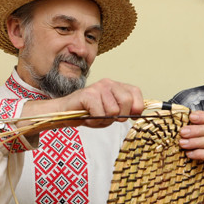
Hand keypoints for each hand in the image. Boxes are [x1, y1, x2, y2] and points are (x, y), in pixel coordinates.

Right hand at [19, 78, 143, 133]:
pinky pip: (100, 113)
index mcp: (116, 86)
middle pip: (126, 101)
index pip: (135, 92)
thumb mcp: (111, 114)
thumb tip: (137, 113)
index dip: (137, 107)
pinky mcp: (88, 94)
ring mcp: (98, 87)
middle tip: (108, 118)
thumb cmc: (90, 113)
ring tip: (95, 116)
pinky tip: (88, 116)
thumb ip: (125, 111)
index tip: (131, 116)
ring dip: (104, 120)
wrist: (66, 113)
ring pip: (113, 110)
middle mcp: (108, 83)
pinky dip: (95, 120)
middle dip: (120, 115)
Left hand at [179, 111, 203, 203]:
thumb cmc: (198, 157)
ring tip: (183, 144)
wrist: (202, 178)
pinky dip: (200, 153)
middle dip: (196, 130)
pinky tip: (189, 154)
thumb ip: (193, 131)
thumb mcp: (196, 141)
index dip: (203, 117)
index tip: (190, 117)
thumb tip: (181, 120)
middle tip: (182, 133)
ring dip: (196, 141)